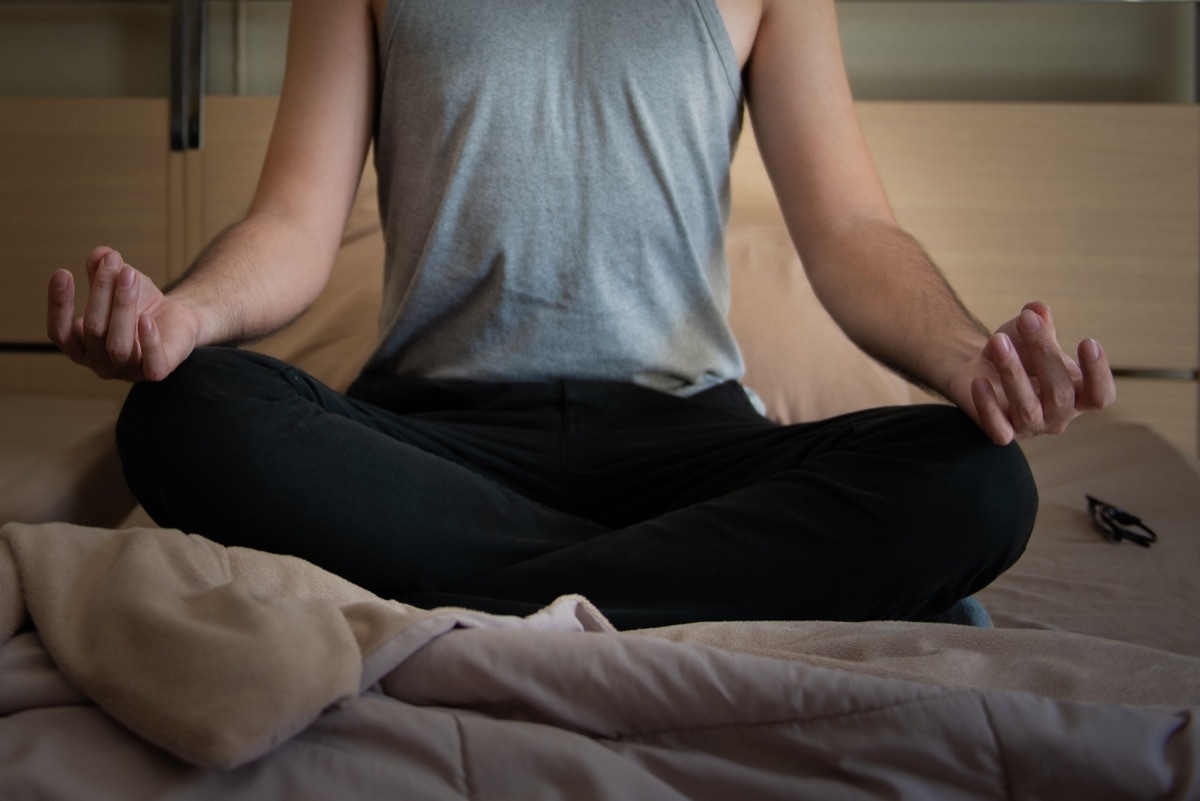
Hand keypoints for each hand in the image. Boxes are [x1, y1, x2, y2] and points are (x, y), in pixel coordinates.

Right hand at [47, 247, 199, 381]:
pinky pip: (151, 364)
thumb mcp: (118, 283)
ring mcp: (127, 371)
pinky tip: (147, 319)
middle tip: (113, 262)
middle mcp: (99, 364)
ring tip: (130, 275)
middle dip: (102, 291)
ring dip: (123, 306)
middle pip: (93, 329)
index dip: (58, 304)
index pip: (59, 332)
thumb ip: (102, 271)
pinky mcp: (156, 372)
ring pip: (118, 345)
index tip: (63, 272)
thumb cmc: (139, 304)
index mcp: (80, 346)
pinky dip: (148, 341)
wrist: (177, 320)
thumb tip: (100, 254)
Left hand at [948, 302, 1116, 445]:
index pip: (1100, 395)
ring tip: (998, 340)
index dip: (1098, 373)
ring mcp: (1031, 427)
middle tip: (1026, 321)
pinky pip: (999, 430)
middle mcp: (1059, 416)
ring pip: (1028, 408)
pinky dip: (988, 406)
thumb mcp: (1029, 332)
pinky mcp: (1003, 433)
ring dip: (1013, 372)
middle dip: (1044, 354)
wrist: (980, 367)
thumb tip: (1037, 309)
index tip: (1088, 342)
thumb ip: (1039, 322)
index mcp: (1078, 393)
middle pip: (1061, 394)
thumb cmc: (1017, 350)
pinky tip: (979, 381)